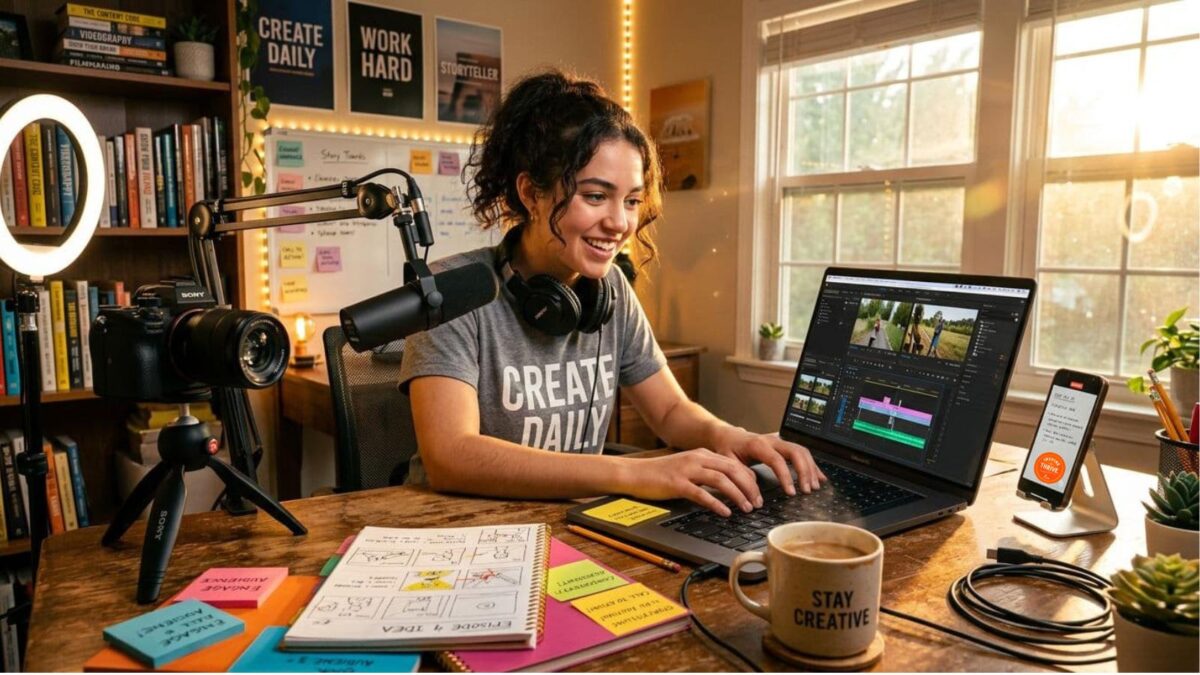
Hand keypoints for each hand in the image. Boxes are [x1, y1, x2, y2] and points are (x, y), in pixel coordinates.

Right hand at [624, 449, 762, 516]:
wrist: (635, 473)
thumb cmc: (660, 474)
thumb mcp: (687, 467)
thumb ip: (706, 472)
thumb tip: (727, 486)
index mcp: (702, 454)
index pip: (734, 463)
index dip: (749, 478)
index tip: (758, 492)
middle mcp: (697, 459)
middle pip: (732, 470)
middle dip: (749, 487)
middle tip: (758, 503)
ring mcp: (687, 470)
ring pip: (721, 480)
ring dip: (737, 495)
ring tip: (746, 508)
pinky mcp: (677, 484)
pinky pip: (701, 494)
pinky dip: (716, 503)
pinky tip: (725, 512)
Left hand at [712, 429, 826, 495]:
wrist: (728, 436)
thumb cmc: (727, 448)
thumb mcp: (728, 462)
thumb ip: (740, 475)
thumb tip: (755, 492)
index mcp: (758, 444)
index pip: (777, 460)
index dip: (786, 476)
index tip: (790, 492)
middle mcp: (772, 441)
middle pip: (796, 452)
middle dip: (805, 471)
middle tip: (807, 490)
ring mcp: (779, 442)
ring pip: (802, 451)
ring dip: (810, 469)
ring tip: (814, 487)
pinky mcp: (783, 446)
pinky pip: (802, 453)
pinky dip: (812, 465)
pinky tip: (819, 476)